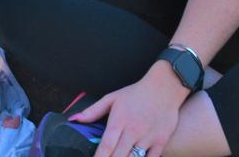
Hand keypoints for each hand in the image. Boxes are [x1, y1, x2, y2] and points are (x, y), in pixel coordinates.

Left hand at [73, 69, 187, 156]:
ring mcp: (148, 138)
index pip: (106, 146)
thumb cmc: (135, 94)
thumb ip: (92, 111)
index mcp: (118, 121)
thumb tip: (74, 119)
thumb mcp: (111, 98)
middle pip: (119, 156)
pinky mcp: (161, 142)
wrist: (164, 88)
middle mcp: (132, 131)